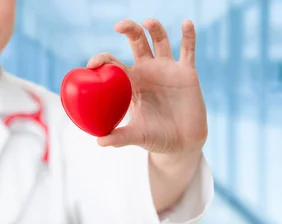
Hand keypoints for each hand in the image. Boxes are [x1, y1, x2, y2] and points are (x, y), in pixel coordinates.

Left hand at [87, 18, 207, 154]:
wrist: (183, 143)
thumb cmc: (156, 138)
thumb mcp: (138, 136)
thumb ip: (121, 137)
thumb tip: (99, 142)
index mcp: (131, 83)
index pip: (114, 64)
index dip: (102, 60)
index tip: (93, 64)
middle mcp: (148, 71)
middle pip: (137, 41)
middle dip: (129, 29)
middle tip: (118, 26)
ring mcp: (168, 69)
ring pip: (160, 40)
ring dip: (155, 28)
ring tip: (148, 22)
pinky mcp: (187, 72)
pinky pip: (188, 50)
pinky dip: (188, 36)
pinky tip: (187, 23)